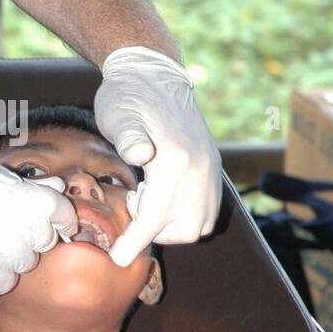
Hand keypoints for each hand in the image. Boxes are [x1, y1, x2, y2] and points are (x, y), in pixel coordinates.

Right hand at [0, 168, 78, 300]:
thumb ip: (14, 189)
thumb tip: (53, 186)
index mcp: (0, 195)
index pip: (55, 208)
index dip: (62, 215)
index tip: (61, 220)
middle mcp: (1, 227)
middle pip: (43, 239)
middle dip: (33, 237)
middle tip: (9, 232)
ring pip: (24, 265)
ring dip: (13, 258)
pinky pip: (4, 283)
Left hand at [94, 45, 221, 266]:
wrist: (154, 73)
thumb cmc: (128, 96)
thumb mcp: (118, 112)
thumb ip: (128, 136)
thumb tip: (139, 154)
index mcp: (175, 157)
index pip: (157, 215)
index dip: (136, 240)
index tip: (119, 258)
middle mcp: (200, 167)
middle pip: (185, 228)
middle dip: (157, 232)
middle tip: (135, 205)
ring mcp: (210, 167)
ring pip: (201, 224)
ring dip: (174, 225)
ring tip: (150, 198)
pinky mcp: (213, 167)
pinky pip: (209, 210)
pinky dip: (188, 216)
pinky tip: (165, 196)